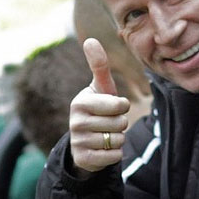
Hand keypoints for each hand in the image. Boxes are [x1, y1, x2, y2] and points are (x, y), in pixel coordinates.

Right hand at [69, 38, 129, 173]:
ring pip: (118, 140)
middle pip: (121, 123)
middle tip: (108, 122)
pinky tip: (104, 149)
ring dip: (118, 138)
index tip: (113, 106)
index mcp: (80, 102)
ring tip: (106, 134)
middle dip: (121, 123)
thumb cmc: (99, 108)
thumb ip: (99, 65)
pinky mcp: (84, 159)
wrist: (86, 141)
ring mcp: (78, 141)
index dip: (122, 107)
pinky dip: (115, 153)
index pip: (119, 105)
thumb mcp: (101, 88)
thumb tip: (90, 39)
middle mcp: (75, 121)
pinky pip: (114, 156)